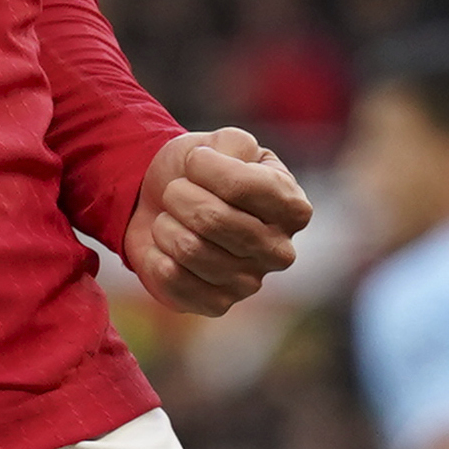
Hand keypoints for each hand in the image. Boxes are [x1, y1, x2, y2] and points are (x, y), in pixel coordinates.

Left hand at [123, 126, 310, 315]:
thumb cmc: (201, 171)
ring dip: (165, 224)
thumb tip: (228, 162)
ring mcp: (250, 283)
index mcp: (293, 207)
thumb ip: (234, 144)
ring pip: (189, 248)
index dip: (205, 165)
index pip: (241, 185)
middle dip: (178, 194)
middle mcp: (280, 251)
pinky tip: (165, 245)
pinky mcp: (216, 305)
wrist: (165, 202)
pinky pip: (172, 277)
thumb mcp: (222, 142)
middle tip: (175, 190)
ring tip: (171, 217)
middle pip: (212, 219)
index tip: (195, 160)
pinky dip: (155, 253)